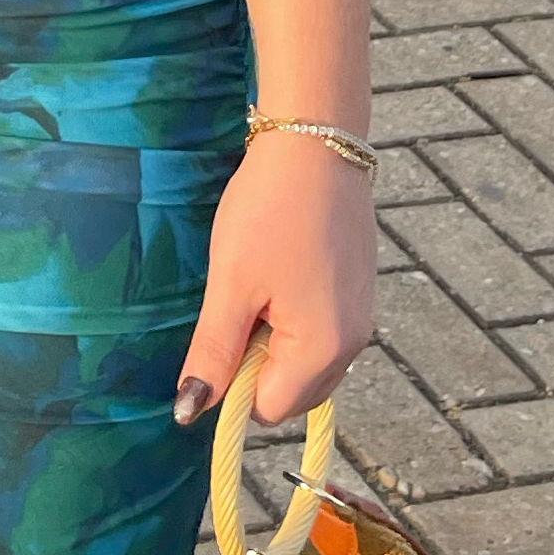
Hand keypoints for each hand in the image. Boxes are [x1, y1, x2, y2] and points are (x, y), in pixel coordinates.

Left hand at [175, 134, 377, 426]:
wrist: (316, 143)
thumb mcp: (230, 284)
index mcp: (324, 349)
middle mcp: (354, 343)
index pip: (269, 408)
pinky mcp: (360, 293)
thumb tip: (191, 411)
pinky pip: (321, 332)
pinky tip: (280, 272)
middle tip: (240, 305)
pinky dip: (293, 319)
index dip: (234, 384)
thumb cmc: (269, 210)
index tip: (219, 334)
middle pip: (293, 392)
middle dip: (257, 365)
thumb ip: (214, 353)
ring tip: (259, 285)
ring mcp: (362, 318)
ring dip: (274, 342)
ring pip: (306, 363)